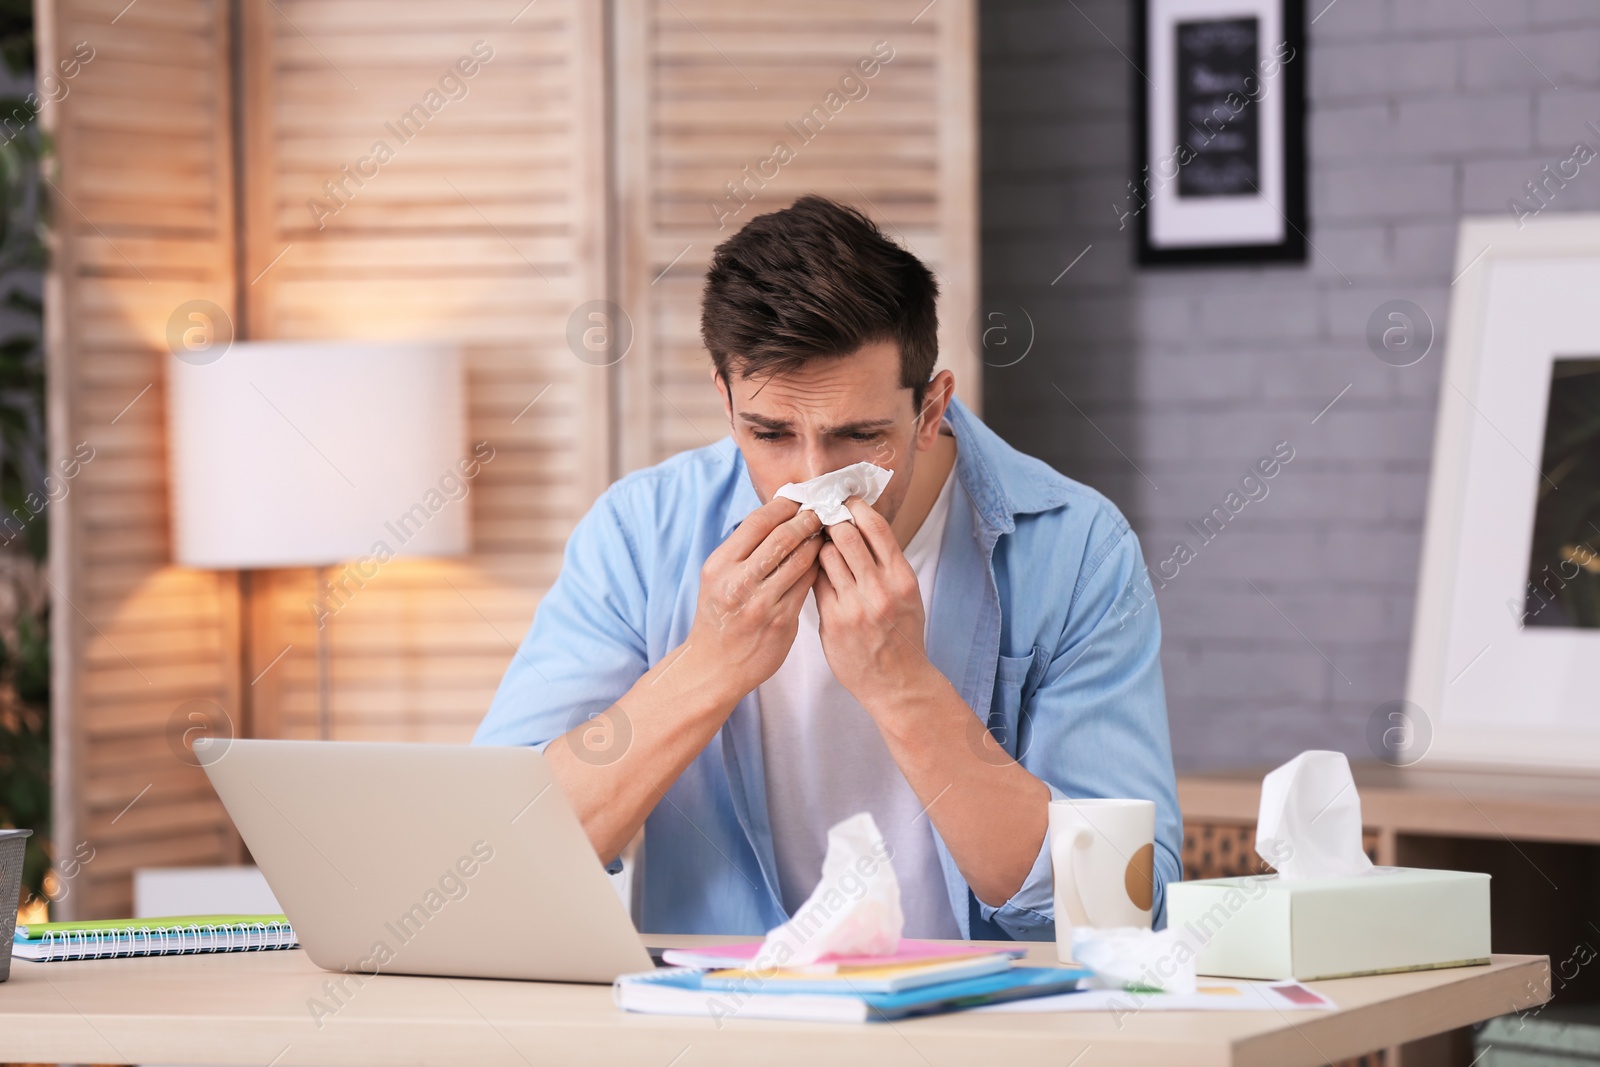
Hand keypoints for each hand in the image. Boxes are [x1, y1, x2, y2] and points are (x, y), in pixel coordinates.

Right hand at [683, 497, 822, 702]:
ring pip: (800, 560)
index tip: (798, 499)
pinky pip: (807, 585)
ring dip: (817, 542)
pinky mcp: (782, 621)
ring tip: (825, 532)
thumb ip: (743, 550)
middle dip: (806, 520)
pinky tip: (824, 561)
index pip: (757, 522)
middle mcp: (738, 583)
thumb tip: (777, 514)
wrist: (715, 666)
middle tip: (820, 511)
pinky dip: (818, 568)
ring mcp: (761, 604)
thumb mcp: (718, 578)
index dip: (783, 506)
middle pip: (782, 537)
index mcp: (720, 565)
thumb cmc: (720, 616)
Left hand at [813, 497, 933, 710]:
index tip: (844, 499)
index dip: (856, 507)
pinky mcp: (833, 622)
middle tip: (821, 515)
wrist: (898, 682)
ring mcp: (855, 606)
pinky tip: (809, 567)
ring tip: (814, 541)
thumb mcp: (906, 594)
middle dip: (831, 520)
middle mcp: (880, 589)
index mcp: (902, 577)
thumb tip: (858, 526)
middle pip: (846, 535)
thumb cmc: (901, 634)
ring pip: (826, 556)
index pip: (875, 527)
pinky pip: (816, 583)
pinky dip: (812, 570)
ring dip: (818, 544)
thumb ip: (885, 563)